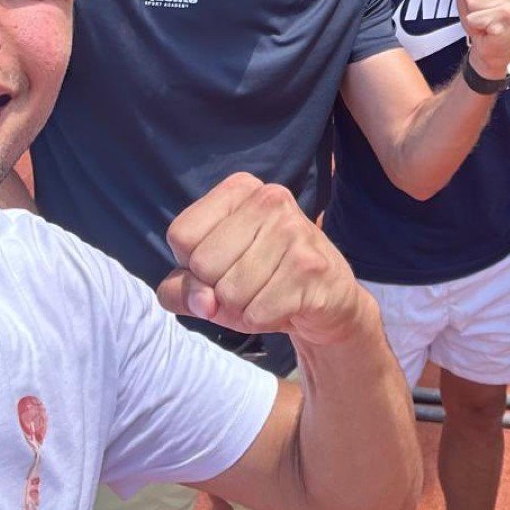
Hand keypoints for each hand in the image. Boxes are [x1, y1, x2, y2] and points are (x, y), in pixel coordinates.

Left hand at [158, 173, 373, 345]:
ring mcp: (293, 230)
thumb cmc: (261, 283)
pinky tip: (285, 304)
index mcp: (240, 189)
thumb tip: (203, 302)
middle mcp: (269, 199)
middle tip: (250, 282)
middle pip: (203, 264)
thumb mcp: (210, 279)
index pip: (181, 235)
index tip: (224, 263)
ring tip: (268, 294)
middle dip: (219, 289)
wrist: (328, 301)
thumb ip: (181, 290)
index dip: (192, 265)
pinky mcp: (311, 266)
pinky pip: (257, 313)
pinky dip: (263, 320)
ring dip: (243, 309)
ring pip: (230, 293)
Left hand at [449, 0, 509, 79]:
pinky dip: (475, 24)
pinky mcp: (507, 17)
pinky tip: (486, 27)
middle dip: (470, 0)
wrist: (492, 42)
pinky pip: (474, 17)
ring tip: (485, 17)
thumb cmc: (483, 12)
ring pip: (472, 1)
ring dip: (473, 13)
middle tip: (483, 9)